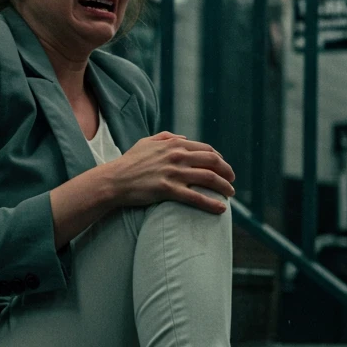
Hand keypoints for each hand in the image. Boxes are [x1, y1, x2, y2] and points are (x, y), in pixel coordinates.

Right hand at [108, 132, 234, 214]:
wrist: (114, 180)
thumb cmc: (129, 162)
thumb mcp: (146, 142)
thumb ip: (166, 137)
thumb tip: (183, 138)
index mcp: (174, 144)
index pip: (206, 149)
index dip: (219, 159)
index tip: (224, 168)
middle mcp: (177, 156)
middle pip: (213, 162)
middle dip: (227, 172)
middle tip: (232, 181)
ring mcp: (173, 173)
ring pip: (209, 179)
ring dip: (224, 187)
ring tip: (230, 194)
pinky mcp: (168, 190)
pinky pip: (196, 198)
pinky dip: (212, 204)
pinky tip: (221, 209)